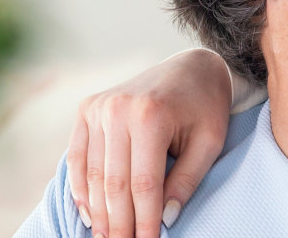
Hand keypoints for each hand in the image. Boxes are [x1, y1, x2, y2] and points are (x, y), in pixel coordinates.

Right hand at [68, 49, 232, 237]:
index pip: (143, 184)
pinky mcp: (87, 108)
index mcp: (151, 115)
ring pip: (94, 173)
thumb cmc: (205, 106)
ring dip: (98, 211)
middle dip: (119, 223)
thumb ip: (186, 180)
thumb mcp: (209, 142)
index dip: (144, 221)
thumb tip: (165, 218)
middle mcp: (118, 109)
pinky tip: (88, 213)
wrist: (190, 65)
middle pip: (114, 182)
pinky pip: (78, 156)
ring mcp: (98, 107)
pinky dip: (81, 187)